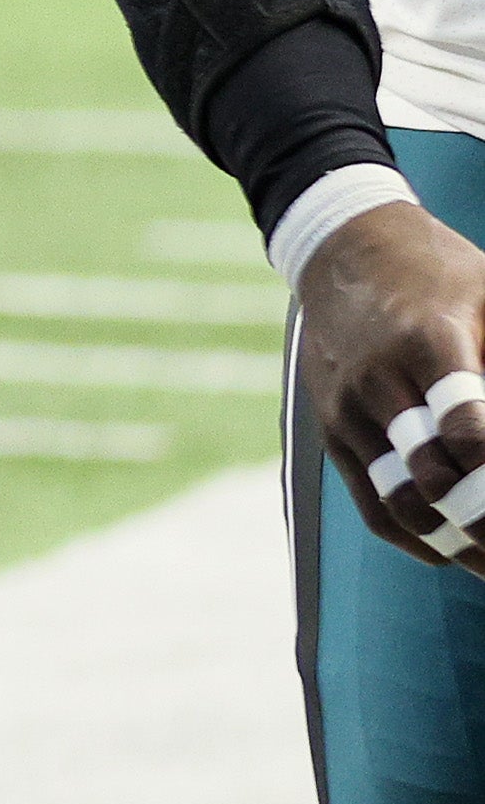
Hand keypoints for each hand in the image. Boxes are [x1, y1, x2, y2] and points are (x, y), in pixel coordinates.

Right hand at [295, 198, 484, 572]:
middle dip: (483, 521)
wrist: (342, 251)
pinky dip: (415, 537)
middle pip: (431, 475)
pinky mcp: (333, 430)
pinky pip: (371, 502)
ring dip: (455, 543)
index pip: (463, 425)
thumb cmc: (440, 274)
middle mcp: (378, 381)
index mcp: (426, 341)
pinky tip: (453, 552)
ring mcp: (349, 410)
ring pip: (400, 502)